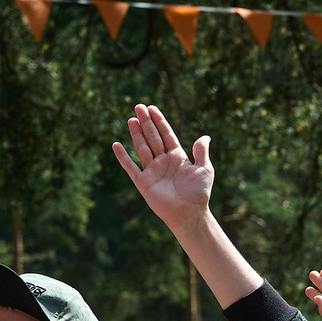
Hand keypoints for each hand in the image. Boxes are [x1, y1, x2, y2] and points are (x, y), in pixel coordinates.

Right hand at [112, 103, 215, 227]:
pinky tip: (116, 144)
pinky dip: (123, 157)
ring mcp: (152, 171)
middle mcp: (163, 161)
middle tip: (138, 106)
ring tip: (131, 119)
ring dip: (136, 134)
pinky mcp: (143, 182)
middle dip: (146, 122)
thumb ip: (201, 152)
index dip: (159, 121)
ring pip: (142, 148)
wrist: (190, 214)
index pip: (166, 134)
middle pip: (152, 137)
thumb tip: (205, 137)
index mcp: (177, 156)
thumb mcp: (204, 169)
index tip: (152, 108)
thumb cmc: (199, 193)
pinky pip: (131, 167)